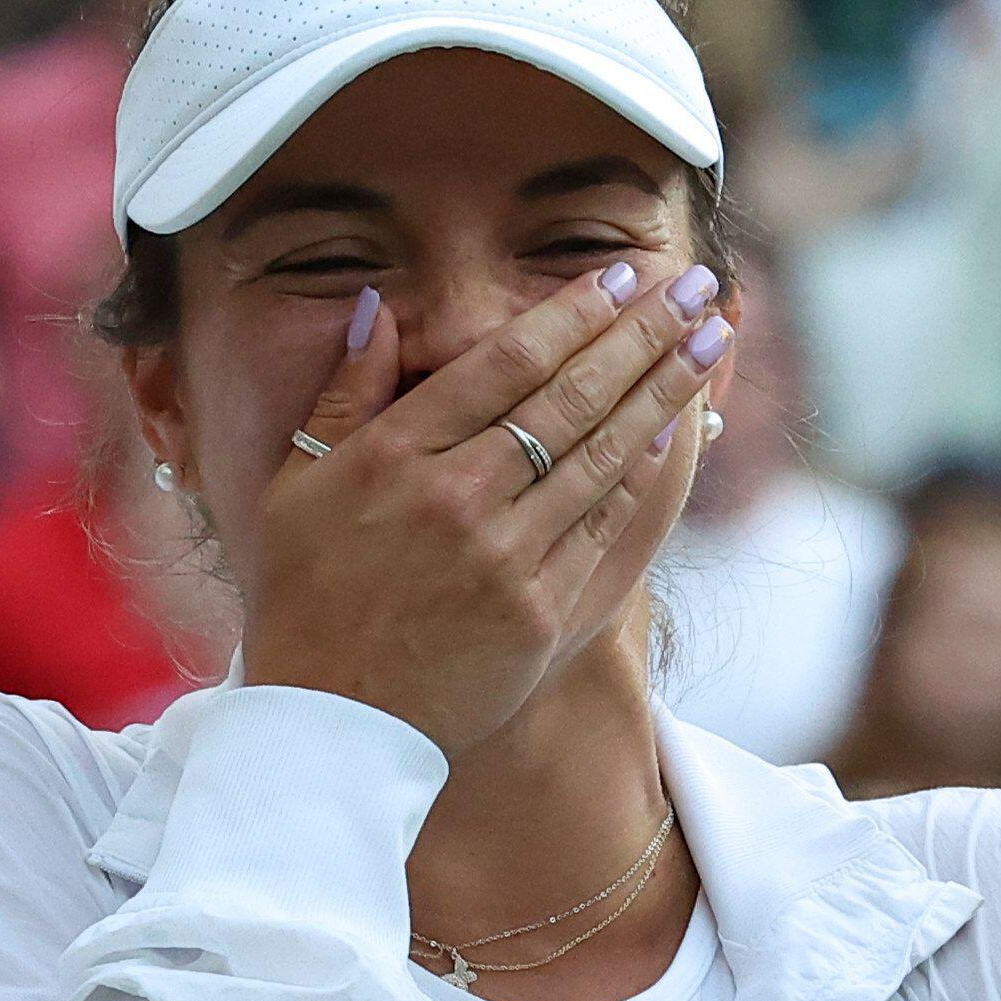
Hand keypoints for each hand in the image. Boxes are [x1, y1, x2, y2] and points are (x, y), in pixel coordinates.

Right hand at [242, 267, 724, 759]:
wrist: (330, 725)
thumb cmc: (304, 598)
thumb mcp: (291, 487)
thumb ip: (342, 395)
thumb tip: (377, 309)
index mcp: (392, 456)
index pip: (503, 363)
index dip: (569, 313)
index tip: (615, 275)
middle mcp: (455, 497)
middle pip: (569, 395)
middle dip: (641, 333)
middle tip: (691, 286)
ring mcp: (503, 556)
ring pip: (600, 453)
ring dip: (663, 389)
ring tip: (708, 340)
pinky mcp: (537, 611)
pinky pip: (602, 524)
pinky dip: (641, 471)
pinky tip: (673, 428)